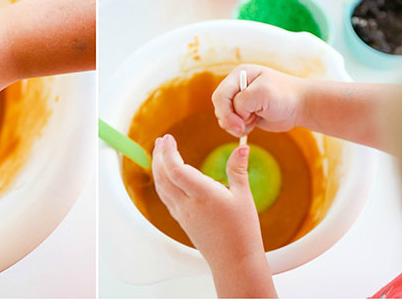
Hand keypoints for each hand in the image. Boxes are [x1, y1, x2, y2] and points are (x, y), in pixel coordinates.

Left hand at [152, 135, 275, 297]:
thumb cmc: (242, 233)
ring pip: (161, 188)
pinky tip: (167, 176)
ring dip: (157, 168)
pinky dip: (162, 182)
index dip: (168, 152)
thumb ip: (238, 169)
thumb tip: (242, 147)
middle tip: (161, 141)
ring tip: (160, 153)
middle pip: (163, 177)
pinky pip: (165, 198)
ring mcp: (182, 214)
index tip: (168, 138)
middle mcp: (188, 204)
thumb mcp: (244, 197)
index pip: (176, 169)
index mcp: (203, 195)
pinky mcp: (182, 220)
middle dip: (158, 155)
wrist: (236, 263)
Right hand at [212, 65, 304, 137]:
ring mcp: (239, 99)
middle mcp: (236, 86)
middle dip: (231, 120)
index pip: (220, 95)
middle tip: (247, 126)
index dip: (226, 112)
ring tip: (254, 122)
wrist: (301, 106)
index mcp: (238, 75)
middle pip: (219, 107)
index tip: (240, 125)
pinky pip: (231, 123)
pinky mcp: (243, 112)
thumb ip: (242, 102)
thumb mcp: (263, 93)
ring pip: (223, 117)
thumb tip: (235, 114)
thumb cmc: (285, 96)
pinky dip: (240, 128)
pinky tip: (254, 124)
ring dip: (236, 125)